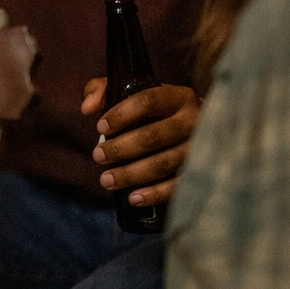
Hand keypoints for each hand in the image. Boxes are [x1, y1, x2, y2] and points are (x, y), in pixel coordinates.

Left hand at [82, 78, 199, 205]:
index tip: (100, 128)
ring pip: (163, 163)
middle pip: (153, 136)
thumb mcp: (128, 91)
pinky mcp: (200, 171)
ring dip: (131, 174)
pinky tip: (133, 198)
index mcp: (176, 97)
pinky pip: (178, 185)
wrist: (202, 127)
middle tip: (98, 156)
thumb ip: (101, 90)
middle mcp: (193, 120)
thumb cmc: (155, 109)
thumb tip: (87, 108)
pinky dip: (155, 194)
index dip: (121, 115)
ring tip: (106, 180)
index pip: (147, 101)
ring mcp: (198, 148)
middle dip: (121, 148)